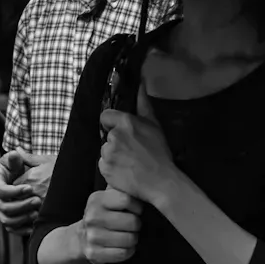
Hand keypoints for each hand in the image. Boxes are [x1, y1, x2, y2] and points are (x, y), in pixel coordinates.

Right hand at [0, 149, 53, 231]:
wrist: (16, 176)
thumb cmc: (16, 166)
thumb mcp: (15, 160)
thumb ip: (15, 158)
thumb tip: (15, 153)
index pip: (1, 191)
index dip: (15, 191)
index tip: (30, 188)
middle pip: (5, 208)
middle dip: (22, 206)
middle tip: (37, 201)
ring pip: (7, 221)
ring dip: (22, 219)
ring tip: (37, 213)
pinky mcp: (6, 218)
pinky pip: (11, 229)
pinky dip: (21, 230)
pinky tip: (33, 227)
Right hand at [79, 189, 142, 263]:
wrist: (80, 238)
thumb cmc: (103, 215)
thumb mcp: (108, 197)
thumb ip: (122, 189)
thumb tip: (143, 182)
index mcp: (97, 199)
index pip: (127, 200)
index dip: (137, 206)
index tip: (136, 210)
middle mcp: (92, 217)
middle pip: (132, 221)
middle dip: (137, 225)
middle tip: (133, 225)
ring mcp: (92, 236)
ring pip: (130, 239)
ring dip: (134, 238)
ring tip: (129, 235)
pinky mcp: (94, 253)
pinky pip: (123, 253)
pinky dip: (129, 251)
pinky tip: (125, 246)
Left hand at [98, 88, 179, 206]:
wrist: (161, 181)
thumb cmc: (160, 153)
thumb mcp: (154, 125)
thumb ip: (143, 103)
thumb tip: (141, 82)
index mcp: (126, 123)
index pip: (105, 116)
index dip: (112, 123)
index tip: (122, 131)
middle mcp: (114, 136)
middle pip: (107, 135)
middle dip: (116, 141)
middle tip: (132, 151)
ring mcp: (108, 153)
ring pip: (105, 150)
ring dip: (113, 155)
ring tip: (129, 163)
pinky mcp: (104, 169)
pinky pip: (103, 165)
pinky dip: (111, 168)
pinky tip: (125, 171)